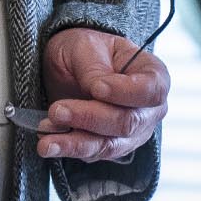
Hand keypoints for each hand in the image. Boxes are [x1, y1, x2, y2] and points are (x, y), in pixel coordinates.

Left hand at [39, 28, 168, 163]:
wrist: (67, 66)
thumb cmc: (85, 50)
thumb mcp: (86, 46)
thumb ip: (94, 68)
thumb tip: (97, 89)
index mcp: (153, 75)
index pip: (152, 90)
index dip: (126, 92)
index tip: (97, 88)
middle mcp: (148, 109)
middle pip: (128, 122)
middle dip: (90, 117)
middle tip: (57, 110)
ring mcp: (132, 133)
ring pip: (109, 144)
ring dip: (75, 142)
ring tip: (47, 137)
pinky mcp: (109, 147)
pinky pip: (92, 154)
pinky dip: (68, 148)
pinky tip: (48, 143)